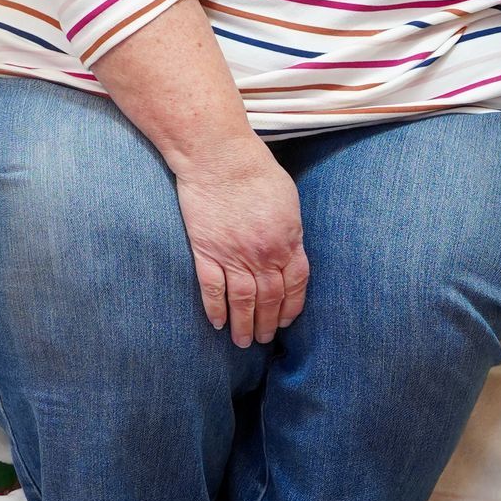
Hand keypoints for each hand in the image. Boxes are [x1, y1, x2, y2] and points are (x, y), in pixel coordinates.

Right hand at [171, 140, 308, 346]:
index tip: (286, 320)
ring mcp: (233, 255)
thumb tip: (290, 249)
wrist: (220, 158)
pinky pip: (212, 288)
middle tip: (263, 339)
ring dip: (244, 325)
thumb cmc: (255, 172)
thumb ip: (290, 231)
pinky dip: (215, 309)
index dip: (291, 306)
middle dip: (267, 323)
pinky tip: (218, 324)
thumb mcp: (288, 200)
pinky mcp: (206, 251)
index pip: (295, 285)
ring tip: (242, 342)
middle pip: (269, 298)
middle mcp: (263, 254)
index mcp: (287, 241)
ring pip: (243, 301)